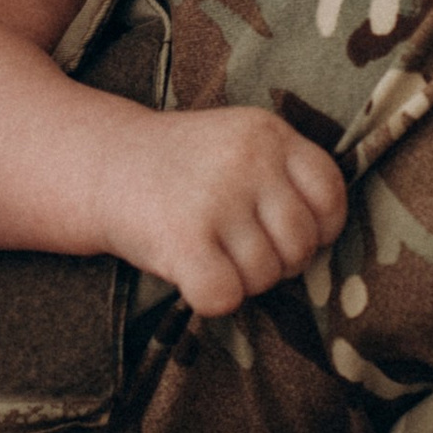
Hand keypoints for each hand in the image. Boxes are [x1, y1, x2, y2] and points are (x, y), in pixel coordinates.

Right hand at [109, 108, 349, 317]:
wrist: (100, 164)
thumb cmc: (182, 169)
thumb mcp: (238, 146)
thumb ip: (284, 179)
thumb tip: (321, 247)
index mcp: (268, 133)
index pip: (331, 194)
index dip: (318, 227)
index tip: (282, 231)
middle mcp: (247, 160)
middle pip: (301, 245)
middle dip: (276, 262)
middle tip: (237, 249)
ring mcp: (215, 198)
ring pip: (265, 277)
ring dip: (240, 281)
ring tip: (209, 252)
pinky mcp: (182, 238)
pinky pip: (226, 297)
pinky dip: (211, 299)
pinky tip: (191, 274)